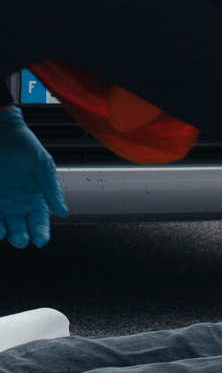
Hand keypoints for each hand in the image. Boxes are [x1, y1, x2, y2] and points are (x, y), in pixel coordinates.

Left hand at [0, 107, 65, 247]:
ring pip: (1, 224)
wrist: (0, 132)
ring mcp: (0, 202)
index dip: (41, 233)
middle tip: (20, 239)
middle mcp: (16, 205)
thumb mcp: (43, 166)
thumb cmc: (24, 146)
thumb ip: (51, 189)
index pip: (39, 222)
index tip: (41, 240)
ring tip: (2, 233)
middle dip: (20, 237)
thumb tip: (64, 212)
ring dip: (2, 232)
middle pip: (20, 228)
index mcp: (35, 200)